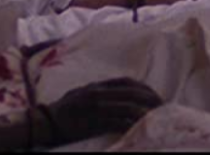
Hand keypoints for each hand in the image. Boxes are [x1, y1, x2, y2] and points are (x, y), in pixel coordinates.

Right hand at [45, 78, 162, 143]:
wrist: (46, 122)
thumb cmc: (64, 109)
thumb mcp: (83, 93)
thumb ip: (100, 91)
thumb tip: (120, 93)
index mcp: (96, 86)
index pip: (127, 82)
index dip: (144, 88)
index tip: (155, 95)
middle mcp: (98, 93)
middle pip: (131, 93)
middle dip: (150, 99)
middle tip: (163, 106)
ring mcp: (96, 108)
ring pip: (127, 107)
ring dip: (144, 112)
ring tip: (156, 117)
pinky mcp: (94, 122)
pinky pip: (117, 122)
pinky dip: (131, 124)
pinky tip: (140, 127)